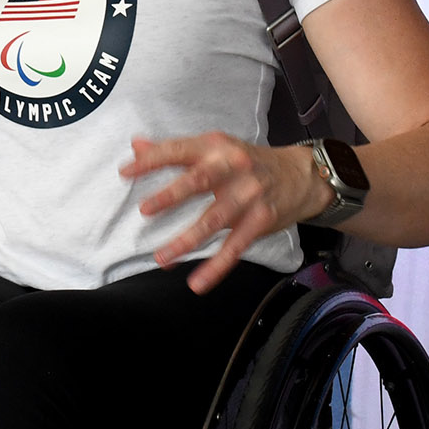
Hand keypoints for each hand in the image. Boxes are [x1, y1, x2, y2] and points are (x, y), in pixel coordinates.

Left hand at [124, 131, 327, 292]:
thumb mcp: (216, 147)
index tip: (126, 172)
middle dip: (172, 195)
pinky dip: (216, 268)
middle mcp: (234, 168)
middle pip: (200, 180)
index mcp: (217, 148)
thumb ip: (175, 149)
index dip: (152, 160)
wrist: (303, 175)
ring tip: (161, 258)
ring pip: (214, 220)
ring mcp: (249, 196)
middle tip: (145, 210)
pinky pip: (235, 247)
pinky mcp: (260, 221)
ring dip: (186, 241)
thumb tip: (135, 145)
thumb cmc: (249, 161)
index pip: (180, 151)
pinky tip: (197, 283)